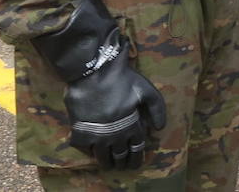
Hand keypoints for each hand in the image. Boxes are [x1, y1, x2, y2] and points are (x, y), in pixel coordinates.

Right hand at [32, 0, 165, 169]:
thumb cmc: (122, 79)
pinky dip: (89, 152)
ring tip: (109, 166)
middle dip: (123, 163)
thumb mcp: (145, 90)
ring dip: (107, 163)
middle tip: (123, 167)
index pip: (137, 148)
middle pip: (120, 155)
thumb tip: (159, 128)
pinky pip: (85, 149)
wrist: (93, 72)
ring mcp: (96, 135)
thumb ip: (157, 108)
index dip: (137, 157)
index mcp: (131, 125)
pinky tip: (93, 152)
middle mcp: (114, 134)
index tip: (136, 164)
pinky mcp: (79, 132)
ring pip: (102, 157)